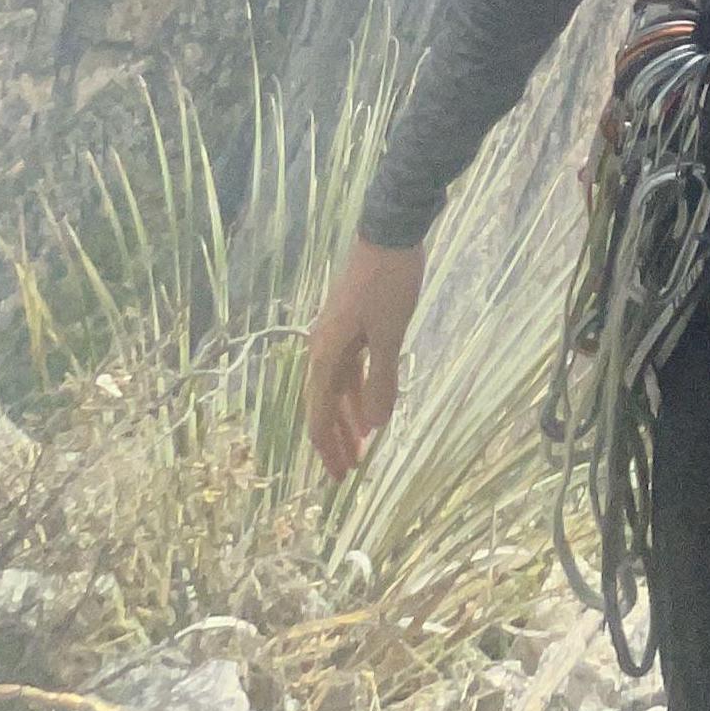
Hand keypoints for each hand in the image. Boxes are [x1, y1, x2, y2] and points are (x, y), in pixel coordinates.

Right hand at [305, 236, 424, 481]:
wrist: (390, 231)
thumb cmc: (389, 283)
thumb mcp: (390, 334)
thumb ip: (381, 380)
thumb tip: (374, 427)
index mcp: (325, 354)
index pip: (319, 414)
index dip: (328, 448)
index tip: (339, 478)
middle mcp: (323, 349)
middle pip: (324, 406)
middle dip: (335, 440)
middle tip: (348, 473)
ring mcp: (337, 336)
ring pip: (337, 389)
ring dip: (347, 419)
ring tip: (360, 448)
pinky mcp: (352, 325)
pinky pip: (350, 371)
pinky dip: (357, 393)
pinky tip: (369, 407)